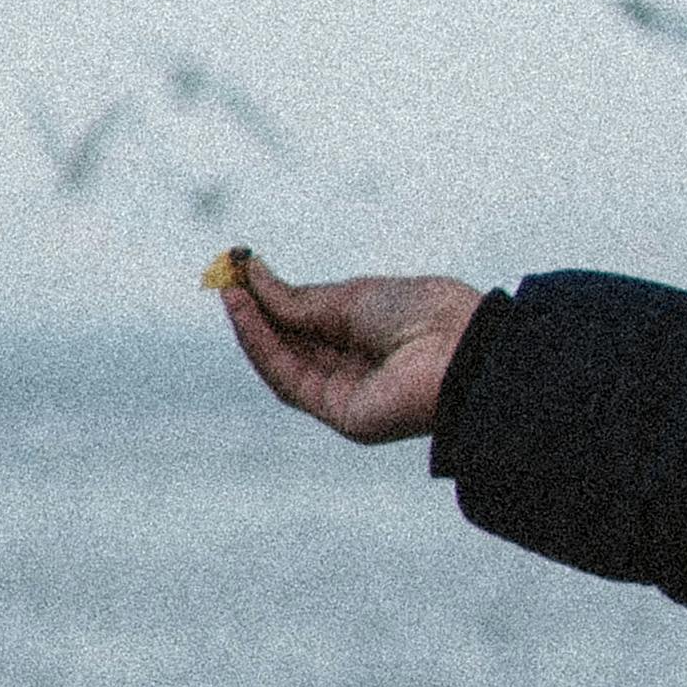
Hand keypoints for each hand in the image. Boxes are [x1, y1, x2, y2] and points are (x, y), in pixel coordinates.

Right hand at [210, 248, 489, 444]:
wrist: (460, 346)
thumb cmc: (420, 312)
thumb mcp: (351, 297)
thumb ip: (299, 300)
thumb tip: (252, 278)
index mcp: (368, 338)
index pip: (308, 324)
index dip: (272, 301)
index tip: (241, 270)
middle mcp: (356, 370)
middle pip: (291, 346)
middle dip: (255, 313)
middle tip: (225, 278)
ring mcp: (346, 395)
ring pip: (284, 364)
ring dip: (252, 329)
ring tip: (230, 292)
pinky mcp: (340, 415)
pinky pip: (290, 380)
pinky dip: (263, 348)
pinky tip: (248, 315)